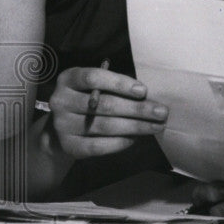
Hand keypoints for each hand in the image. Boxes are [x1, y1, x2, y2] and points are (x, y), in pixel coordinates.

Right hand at [48, 67, 166, 158]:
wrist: (62, 128)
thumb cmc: (89, 99)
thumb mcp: (96, 86)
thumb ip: (116, 87)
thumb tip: (147, 96)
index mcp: (68, 79)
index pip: (93, 78)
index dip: (120, 84)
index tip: (144, 91)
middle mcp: (61, 101)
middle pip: (104, 104)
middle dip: (138, 109)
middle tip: (162, 113)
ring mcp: (62, 125)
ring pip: (105, 126)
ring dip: (135, 126)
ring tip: (157, 126)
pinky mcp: (69, 146)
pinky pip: (98, 146)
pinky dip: (120, 142)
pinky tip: (135, 138)